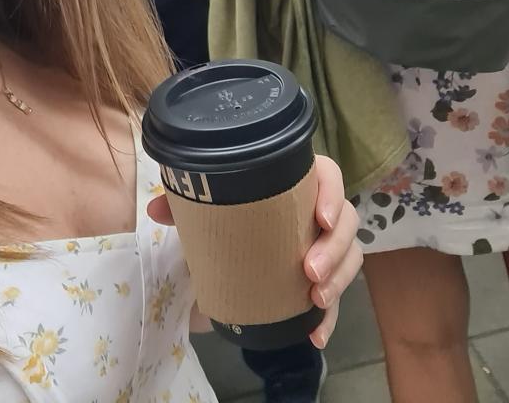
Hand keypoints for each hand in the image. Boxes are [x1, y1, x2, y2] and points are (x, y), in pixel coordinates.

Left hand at [148, 154, 360, 348]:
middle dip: (334, 247)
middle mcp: (317, 210)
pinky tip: (316, 334)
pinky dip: (330, 318)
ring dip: (339, 279)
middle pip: (346, 219)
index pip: (327, 175)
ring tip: (316, 299)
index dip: (330, 192)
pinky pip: (338, 296)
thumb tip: (158, 208)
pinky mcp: (324, 278)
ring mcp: (325, 245)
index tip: (320, 217)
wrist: (232, 251)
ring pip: (351, 255)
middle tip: (310, 270)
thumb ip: (185, 205)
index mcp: (296, 184)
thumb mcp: (208, 210)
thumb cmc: (230, 217)